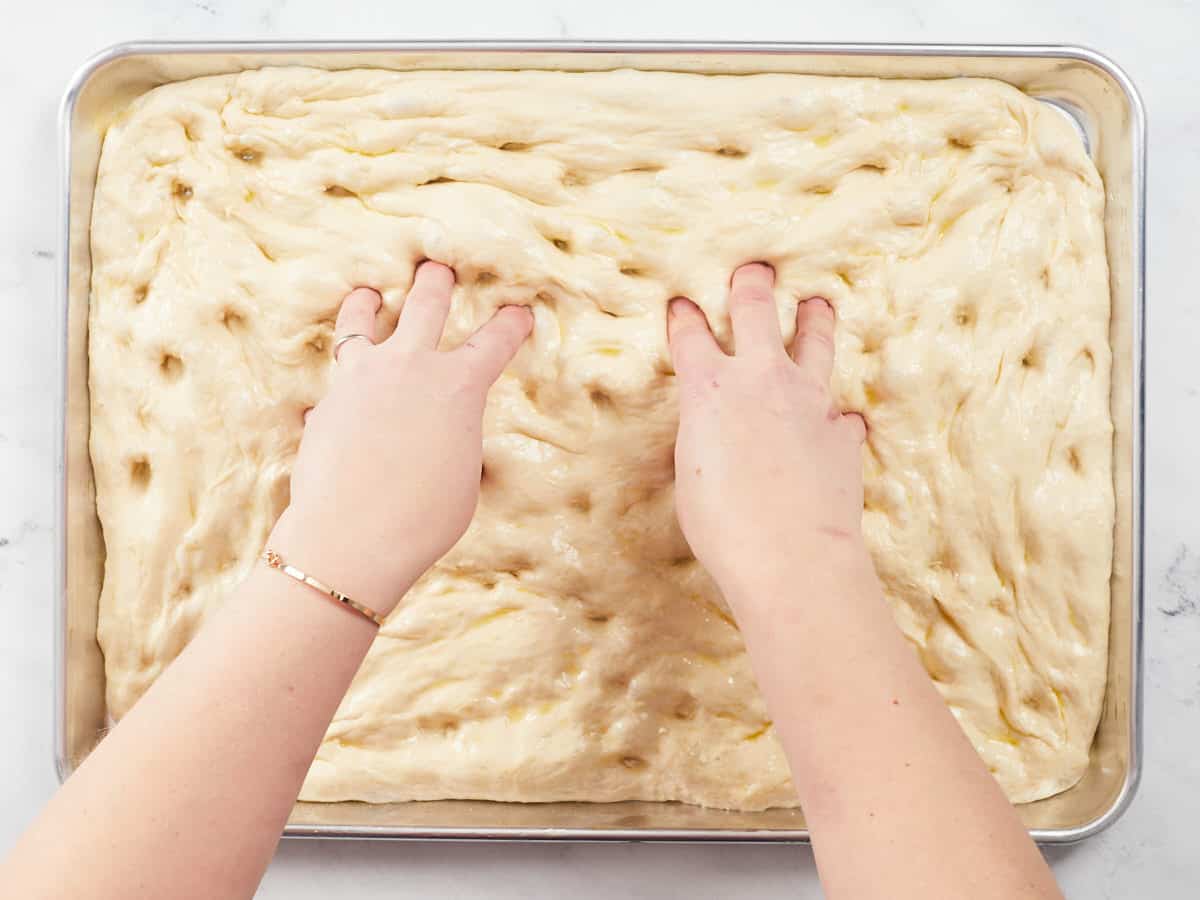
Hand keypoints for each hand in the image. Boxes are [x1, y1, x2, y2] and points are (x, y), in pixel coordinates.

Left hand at [270, 261, 532, 616]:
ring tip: (366, 294)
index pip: (495, 342)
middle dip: (436, 282)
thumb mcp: (463, 477)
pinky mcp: (326, 401)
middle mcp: (410, 367)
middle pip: (426, 303)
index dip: (511, 324)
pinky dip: (340, 383)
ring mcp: (361, 378)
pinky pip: (334, 381)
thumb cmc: (424, 518)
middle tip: (438, 269)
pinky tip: (336, 393)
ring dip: (366, 303)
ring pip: (362, 320)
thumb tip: (437, 431)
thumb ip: (455, 439)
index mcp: (459, 386)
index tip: (519, 312)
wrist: (353, 535)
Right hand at [668, 263, 867, 606]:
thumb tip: (717, 432)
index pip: (691, 335)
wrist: (791, 556)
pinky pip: (843, 412)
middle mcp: (761, 379)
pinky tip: (841, 418)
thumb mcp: (691, 475)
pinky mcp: (842, 432)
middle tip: (754, 270)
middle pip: (757, 310)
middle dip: (752, 284)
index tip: (682, 306)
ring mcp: (809, 400)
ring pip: (815, 341)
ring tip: (818, 303)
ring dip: (814, 319)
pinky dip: (837, 414)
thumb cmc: (723, 525)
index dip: (685, 318)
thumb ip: (704, 437)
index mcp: (709, 389)